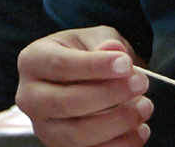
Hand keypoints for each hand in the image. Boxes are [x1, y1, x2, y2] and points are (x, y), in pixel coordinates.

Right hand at [15, 27, 152, 146]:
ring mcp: (43, 127)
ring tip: (145, 106)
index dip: (95, 66)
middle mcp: (29, 97)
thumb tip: (113, 50)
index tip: (126, 64)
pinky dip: (119, 145)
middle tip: (141, 83)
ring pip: (78, 135)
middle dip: (109, 95)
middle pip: (66, 102)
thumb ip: (102, 42)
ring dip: (117, 123)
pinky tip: (140, 131)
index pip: (61, 66)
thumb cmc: (84, 53)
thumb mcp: (92, 38)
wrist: (79, 76)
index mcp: (33, 61)